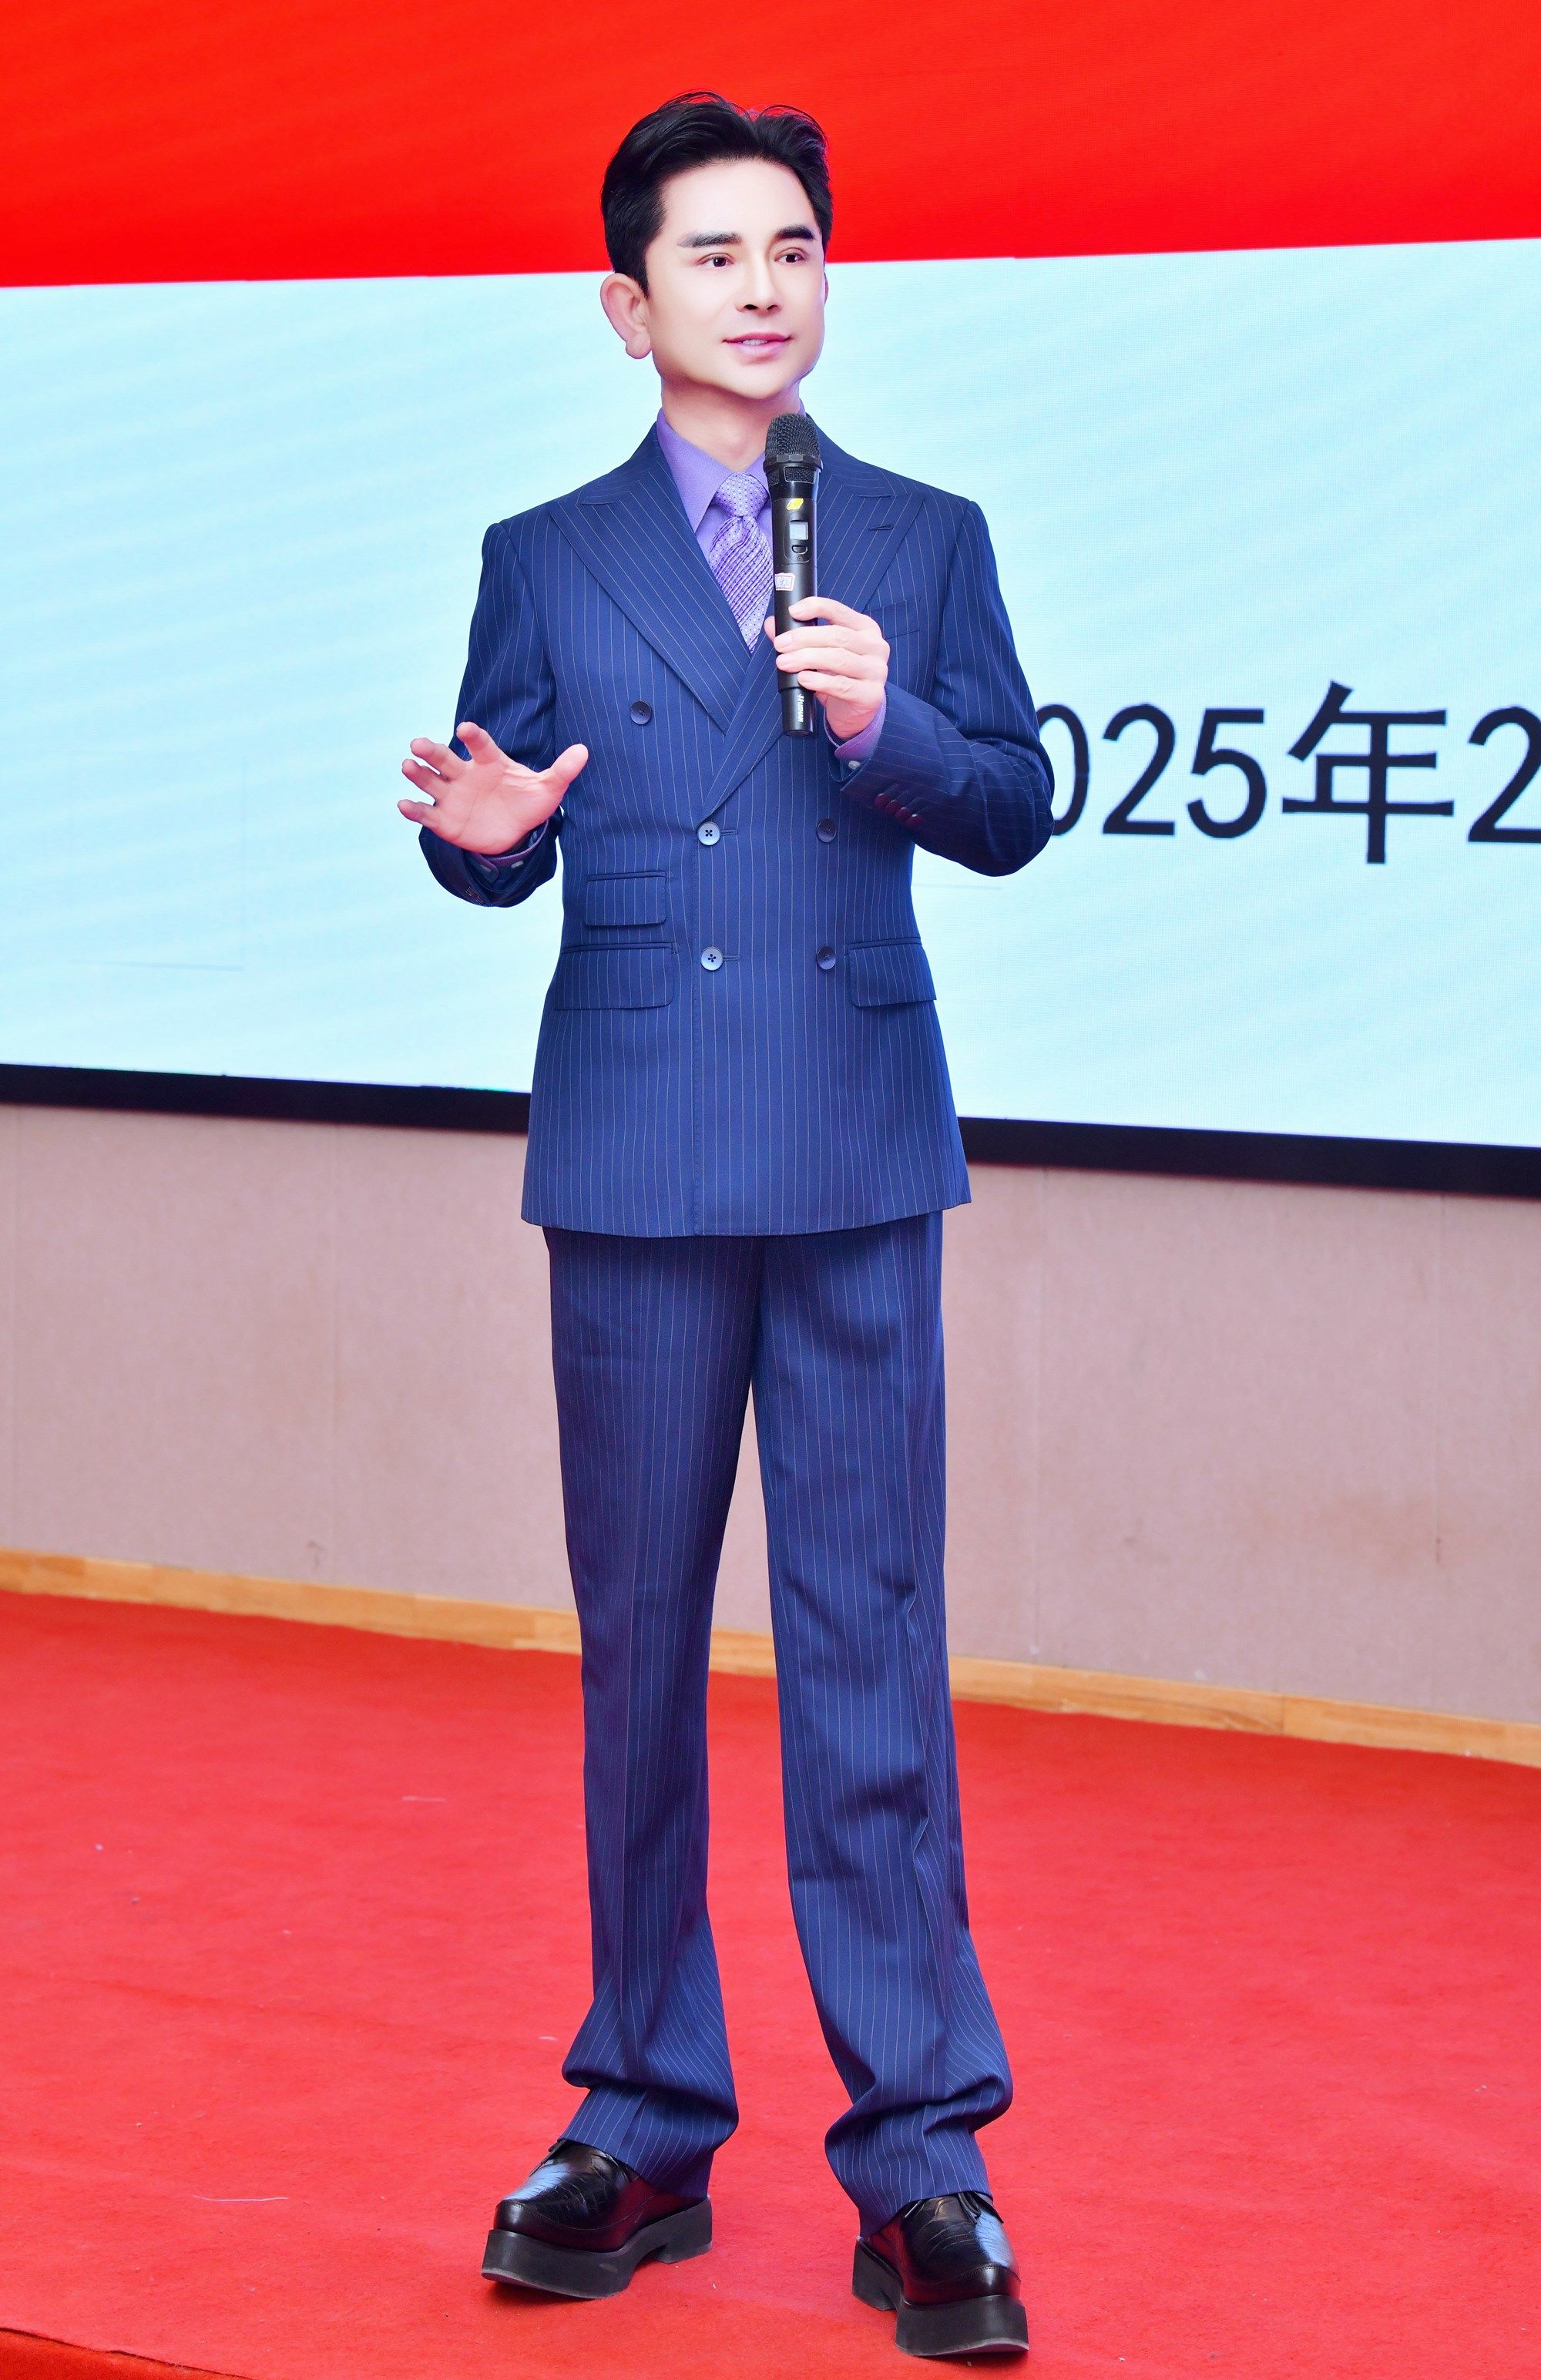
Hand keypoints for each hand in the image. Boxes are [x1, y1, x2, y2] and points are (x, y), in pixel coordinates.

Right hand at [398, 722, 587, 853]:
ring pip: (431, 781)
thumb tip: (584, 751)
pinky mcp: (444, 820)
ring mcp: (452, 796)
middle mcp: (465, 774)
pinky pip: (427, 813)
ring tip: (407, 765)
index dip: (473, 737)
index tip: (465, 729)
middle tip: (417, 744)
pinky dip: (414, 809)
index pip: (480, 745)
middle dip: (432, 752)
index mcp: (489, 762)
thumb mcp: (549, 789)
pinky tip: (404, 804)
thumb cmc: (529, 802)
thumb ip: (563, 770)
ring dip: (418, 774)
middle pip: (445, 759)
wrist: (515, 833)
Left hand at [765, 596, 888, 741]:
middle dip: (804, 638)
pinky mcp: (870, 695)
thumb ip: (799, 638)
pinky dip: (819, 681)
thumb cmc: (838, 677)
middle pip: (837, 636)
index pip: (839, 610)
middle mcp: (875, 646)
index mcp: (865, 629)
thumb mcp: (821, 654)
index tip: (793, 611)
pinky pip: (842, 685)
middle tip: (780, 645)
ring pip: (838, 659)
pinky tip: (803, 679)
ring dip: (807, 659)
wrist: (855, 713)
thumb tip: (771, 624)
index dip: (816, 607)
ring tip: (784, 662)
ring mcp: (876, 671)